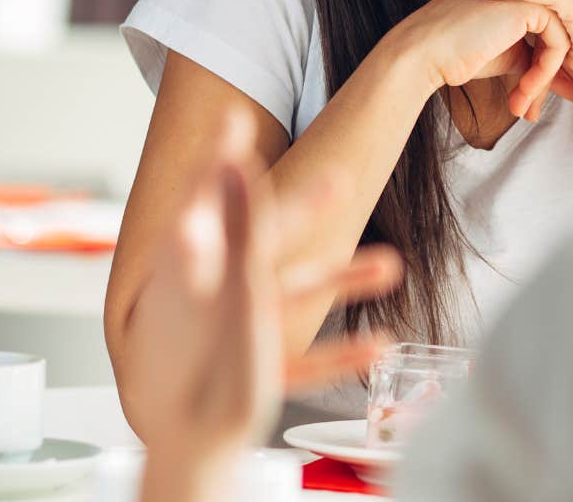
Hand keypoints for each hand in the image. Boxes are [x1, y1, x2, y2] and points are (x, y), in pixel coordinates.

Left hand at [130, 146, 401, 499]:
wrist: (181, 450)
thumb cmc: (194, 370)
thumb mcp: (229, 280)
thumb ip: (236, 220)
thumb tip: (232, 159)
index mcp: (201, 262)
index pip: (214, 195)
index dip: (225, 155)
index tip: (235, 121)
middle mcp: (216, 292)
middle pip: (266, 241)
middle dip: (308, 212)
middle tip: (344, 182)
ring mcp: (236, 334)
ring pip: (294, 295)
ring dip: (343, 278)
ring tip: (391, 264)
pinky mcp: (253, 373)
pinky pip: (302, 356)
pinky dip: (339, 351)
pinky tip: (378, 347)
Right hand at [396, 0, 572, 118]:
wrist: (425, 52)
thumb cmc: (459, 54)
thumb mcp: (511, 59)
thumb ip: (542, 65)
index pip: (557, 26)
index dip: (557, 63)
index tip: (557, 92)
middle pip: (564, 30)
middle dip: (561, 73)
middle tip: (553, 102)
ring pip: (565, 37)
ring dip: (546, 80)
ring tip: (524, 107)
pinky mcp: (530, 2)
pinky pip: (558, 43)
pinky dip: (544, 75)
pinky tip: (522, 94)